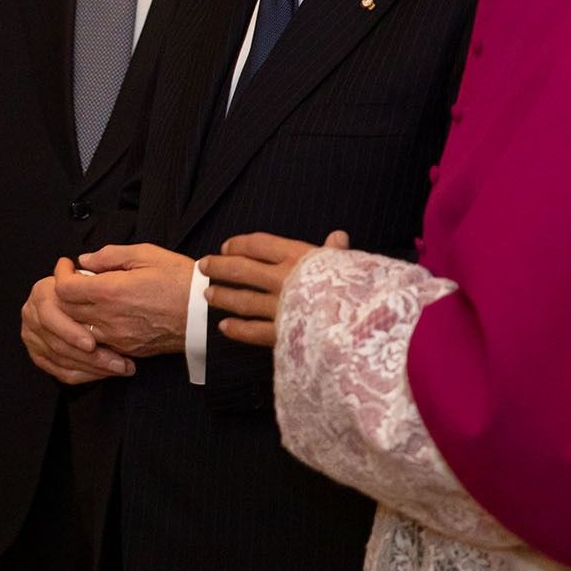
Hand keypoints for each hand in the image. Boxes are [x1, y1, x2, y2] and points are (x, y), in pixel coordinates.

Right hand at [21, 260, 136, 384]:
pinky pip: (62, 372)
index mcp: (42, 292)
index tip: (93, 343)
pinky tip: (106, 373)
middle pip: (57, 344)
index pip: (51, 315)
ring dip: (94, 368)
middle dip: (90, 357)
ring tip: (121, 368)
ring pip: (62, 360)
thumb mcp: (98, 268)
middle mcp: (32, 314)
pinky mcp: (40, 355)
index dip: (71, 331)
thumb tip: (86, 261)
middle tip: (118, 363)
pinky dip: (85, 375)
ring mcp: (33, 337)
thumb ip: (94, 264)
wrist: (79, 298)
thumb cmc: (93, 284)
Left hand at [55, 242, 195, 357]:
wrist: (205, 315)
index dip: (60, 274)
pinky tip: (102, 316)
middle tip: (75, 280)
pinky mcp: (127, 349)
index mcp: (111, 291)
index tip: (67, 266)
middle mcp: (109, 318)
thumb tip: (85, 260)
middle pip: (66, 310)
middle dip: (64, 293)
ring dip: (75, 313)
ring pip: (77, 329)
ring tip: (87, 298)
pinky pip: (97, 342)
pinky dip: (91, 329)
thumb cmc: (181, 281)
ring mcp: (117, 338)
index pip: (64, 288)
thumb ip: (110, 255)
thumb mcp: (147, 254)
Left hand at [202, 231, 348, 347]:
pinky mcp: (282, 334)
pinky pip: (252, 332)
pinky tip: (223, 327)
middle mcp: (284, 279)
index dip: (239, 244)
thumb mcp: (349, 265)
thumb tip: (339, 236)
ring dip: (223, 296)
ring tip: (208, 294)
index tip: (226, 246)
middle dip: (219, 267)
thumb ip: (335, 253)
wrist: (365, 324)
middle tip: (204, 266)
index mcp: (299, 256)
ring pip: (242, 300)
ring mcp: (279, 307)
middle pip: (241, 270)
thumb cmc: (359, 291)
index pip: (259, 244)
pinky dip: (236, 329)